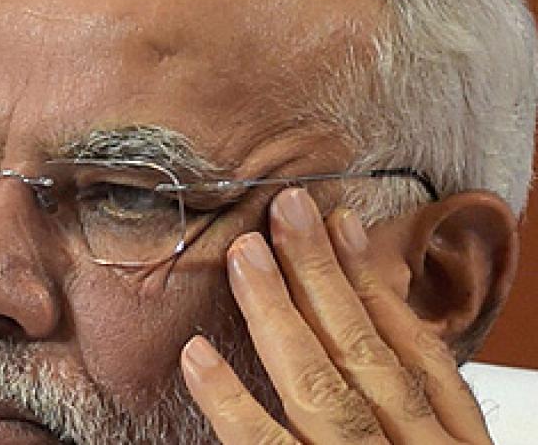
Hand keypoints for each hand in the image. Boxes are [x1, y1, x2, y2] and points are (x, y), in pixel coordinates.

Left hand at [179, 187, 491, 443]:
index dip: (376, 283)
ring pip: (320, 386)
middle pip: (366, 352)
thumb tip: (364, 318)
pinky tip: (198, 355)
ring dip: (277, 312)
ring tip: (245, 254)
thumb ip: (408, 407)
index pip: (418, 352)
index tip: (342, 224)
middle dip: (322, 274)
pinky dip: (230, 399)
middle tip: (287, 209)